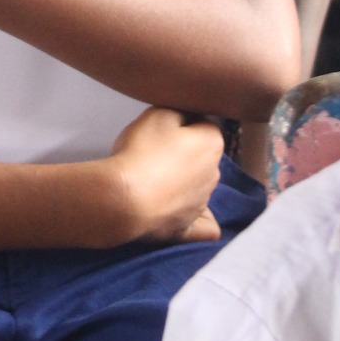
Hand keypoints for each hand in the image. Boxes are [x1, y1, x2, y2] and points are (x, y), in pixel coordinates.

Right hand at [108, 107, 223, 244]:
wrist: (124, 200)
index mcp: (212, 144)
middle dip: (186, 154)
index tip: (162, 128)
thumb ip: (179, 112)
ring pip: (198, 187)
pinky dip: (198, 221)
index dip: (183, 123)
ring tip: (153, 182)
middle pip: (202, 158)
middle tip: (155, 153)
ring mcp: (202, 204)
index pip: (204, 125)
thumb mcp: (158, 114)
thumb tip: (188, 117)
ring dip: (184, 183)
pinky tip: (187, 215)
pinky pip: (203, 225)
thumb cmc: (142, 151)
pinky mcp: (188, 228)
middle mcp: (215, 174)